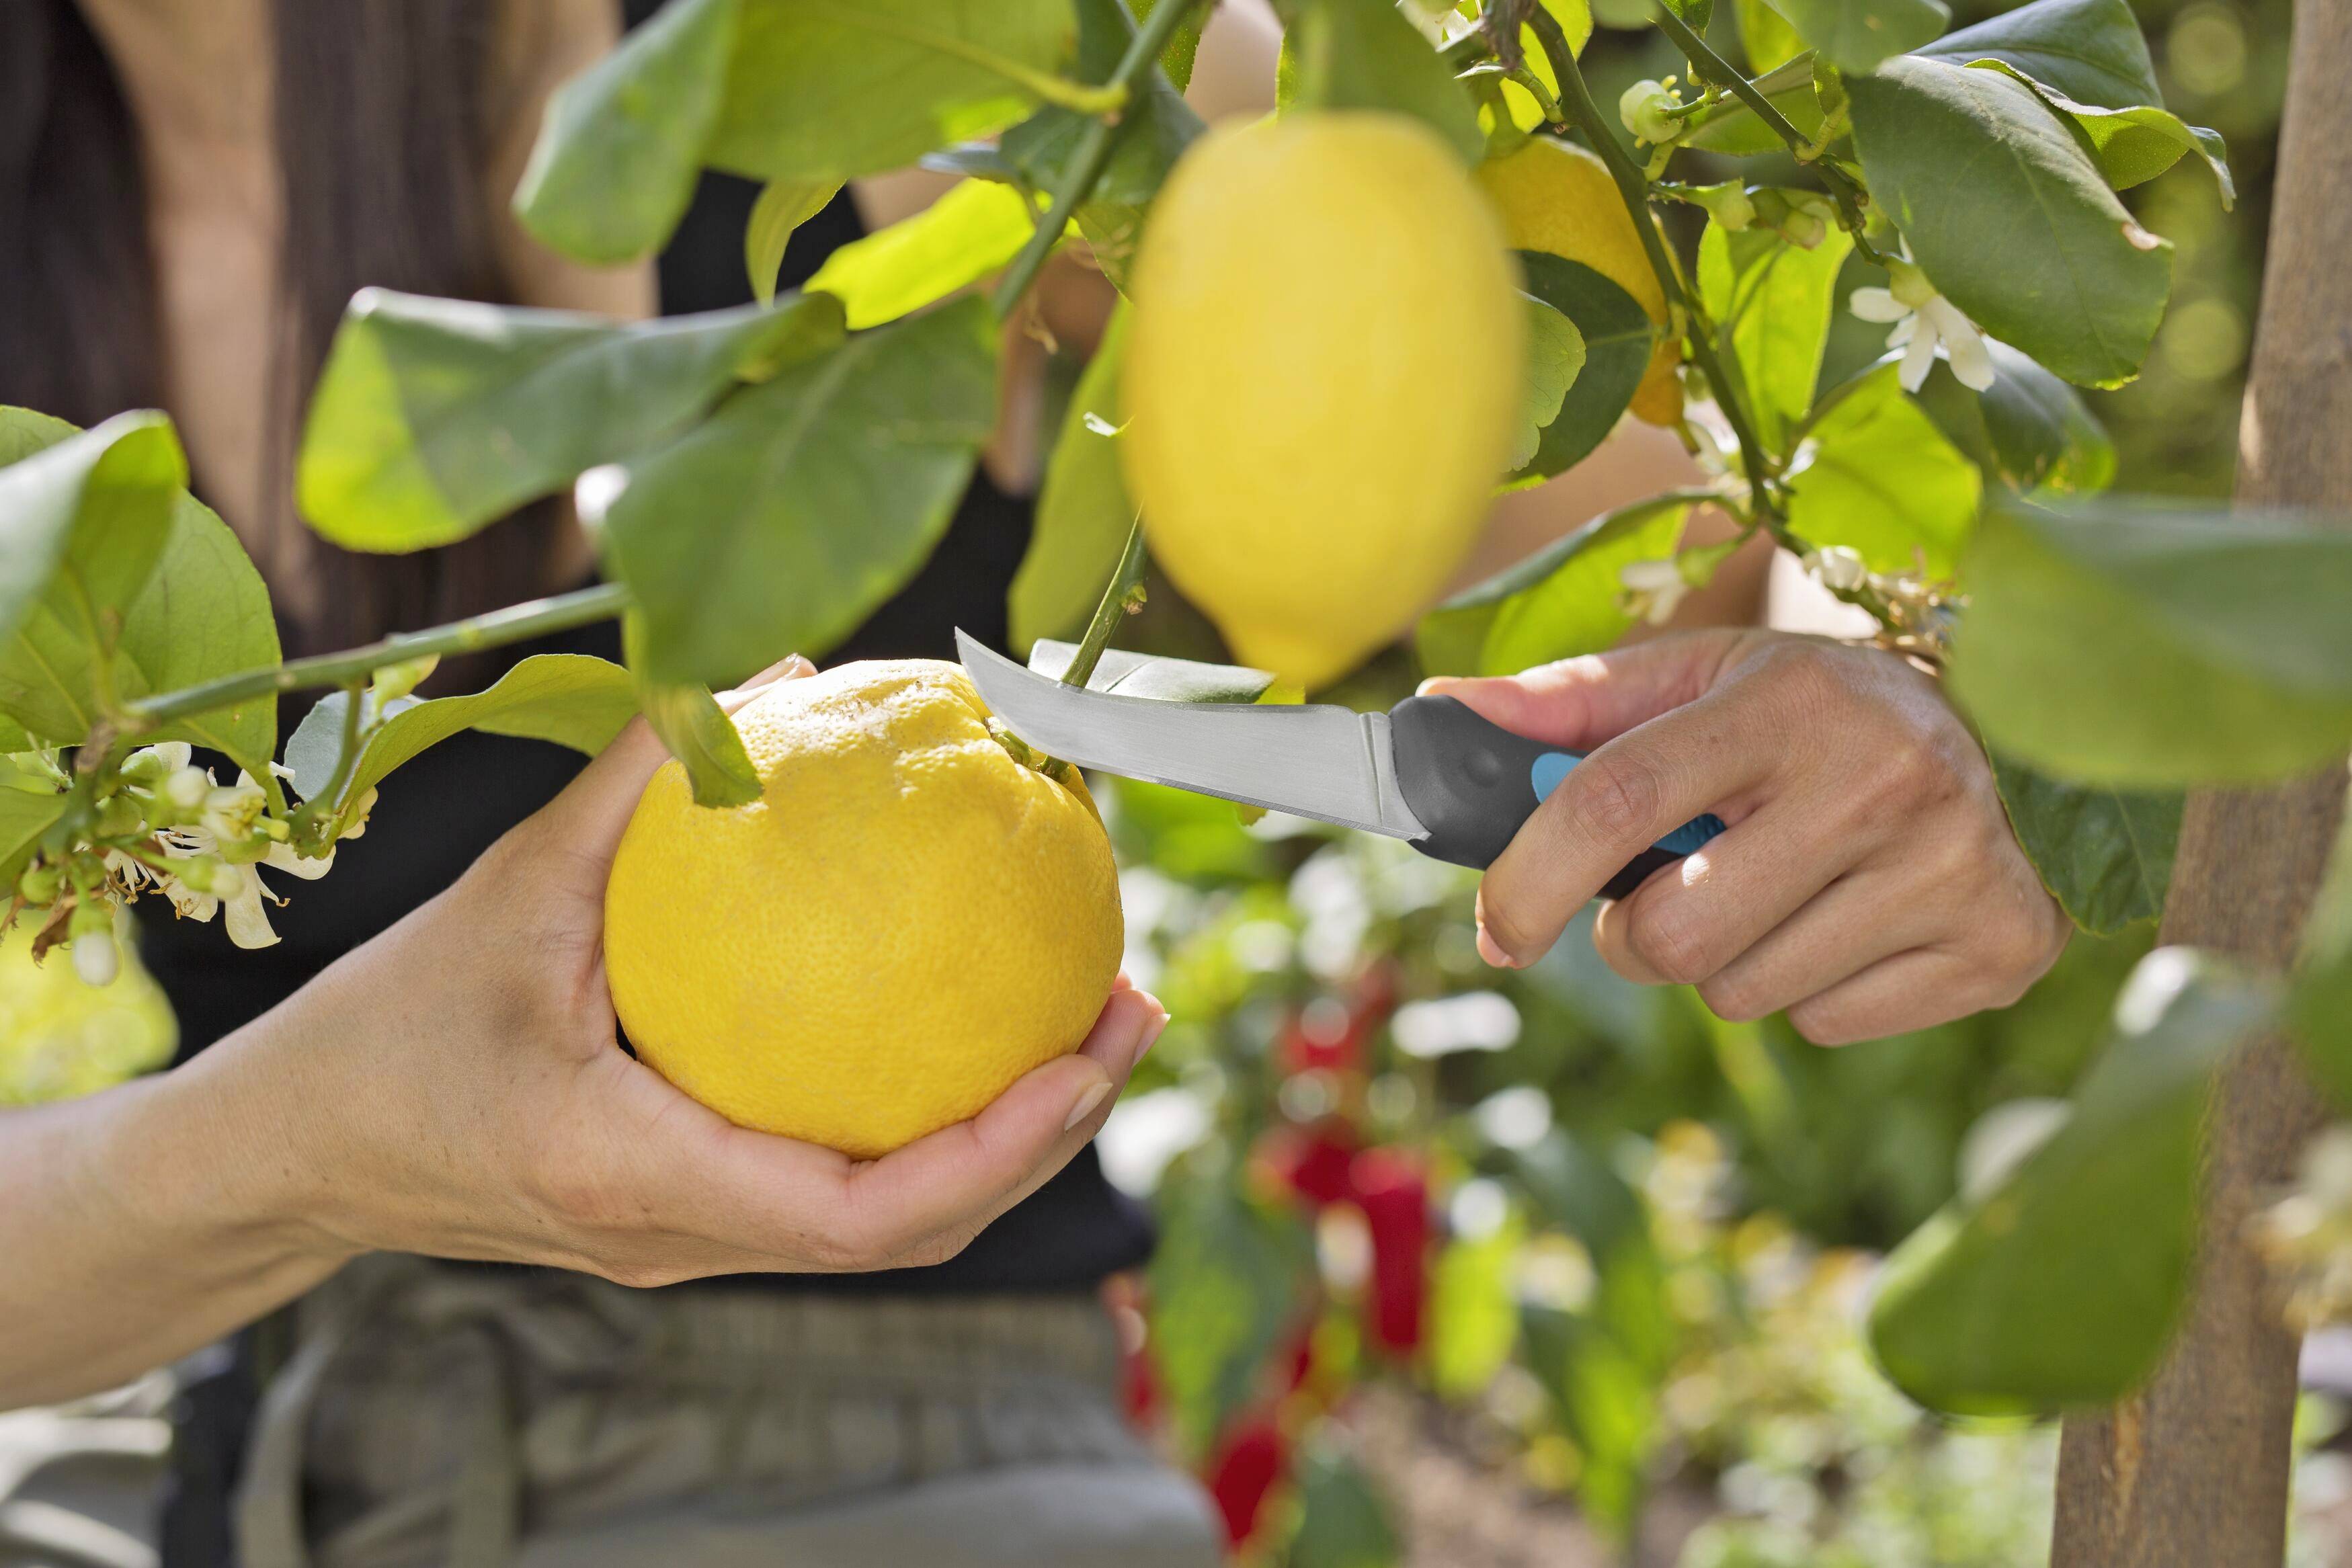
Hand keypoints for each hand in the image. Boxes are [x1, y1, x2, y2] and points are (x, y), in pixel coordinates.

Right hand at [172, 656, 1164, 1285]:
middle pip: (912, 1235)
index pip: (859, 1213)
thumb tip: (783, 666)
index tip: (1081, 1059)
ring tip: (1090, 1024)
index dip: (993, 1150)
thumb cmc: (386, 1027)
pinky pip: (838, 1188)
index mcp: (640, 1176)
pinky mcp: (694, 1219)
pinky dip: (926, 1126)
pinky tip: (968, 1028)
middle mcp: (686, 1236)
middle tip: (1131, 1012)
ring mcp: (695, 1243)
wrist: (302, 1151)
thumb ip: (646, 780)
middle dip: (1044, 1139)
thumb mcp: (509, 887)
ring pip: (887, 1226)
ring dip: (1004, 1140)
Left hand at [1422, 630, 2070, 1044]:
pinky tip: (1852, 919)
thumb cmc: (1814, 710)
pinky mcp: (2000, 946)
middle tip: (1668, 894)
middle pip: (1674, 935)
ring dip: (1725, 963)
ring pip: (1746, 995)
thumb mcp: (1699, 679)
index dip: (1529, 877)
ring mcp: (1953, 868)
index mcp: (1790, 699)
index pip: (1617, 798)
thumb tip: (1435, 715)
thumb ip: (1565, 706)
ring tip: (1776, 890)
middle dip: (1636, 936)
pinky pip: (1827, 1025)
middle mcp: (1883, 778)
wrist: (2018, 730)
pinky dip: (1811, 991)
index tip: (1497, 930)